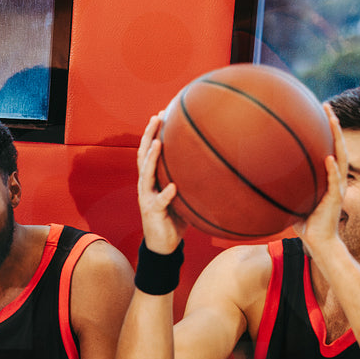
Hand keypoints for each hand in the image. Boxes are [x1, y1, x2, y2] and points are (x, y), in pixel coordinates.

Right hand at [136, 112, 187, 254]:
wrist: (163, 244)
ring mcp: (146, 198)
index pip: (149, 152)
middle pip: (143, 156)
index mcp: (152, 180)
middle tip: (156, 117)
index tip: (161, 114)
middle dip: (149, 135)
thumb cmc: (174, 217)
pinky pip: (160, 201)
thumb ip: (190, 180)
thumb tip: (215, 163)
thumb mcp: (182, 195)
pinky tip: (173, 187)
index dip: (153, 133)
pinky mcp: (152, 212)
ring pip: (146, 174)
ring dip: (152, 158)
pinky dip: (166, 193)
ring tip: (159, 143)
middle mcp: (145, 185)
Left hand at [295, 104, 346, 259]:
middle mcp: (335, 178)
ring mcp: (337, 187)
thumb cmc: (306, 224)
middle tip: (326, 106)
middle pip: (337, 145)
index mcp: (328, 177)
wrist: (318, 242)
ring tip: (332, 121)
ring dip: (337, 139)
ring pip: (340, 157)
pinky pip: (335, 182)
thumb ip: (285, 190)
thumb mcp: (292, 201)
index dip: (326, 131)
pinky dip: (333, 170)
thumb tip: (263, 182)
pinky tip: (329, 158)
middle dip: (333, 125)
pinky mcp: (335, 199)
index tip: (319, 112)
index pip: (328, 148)